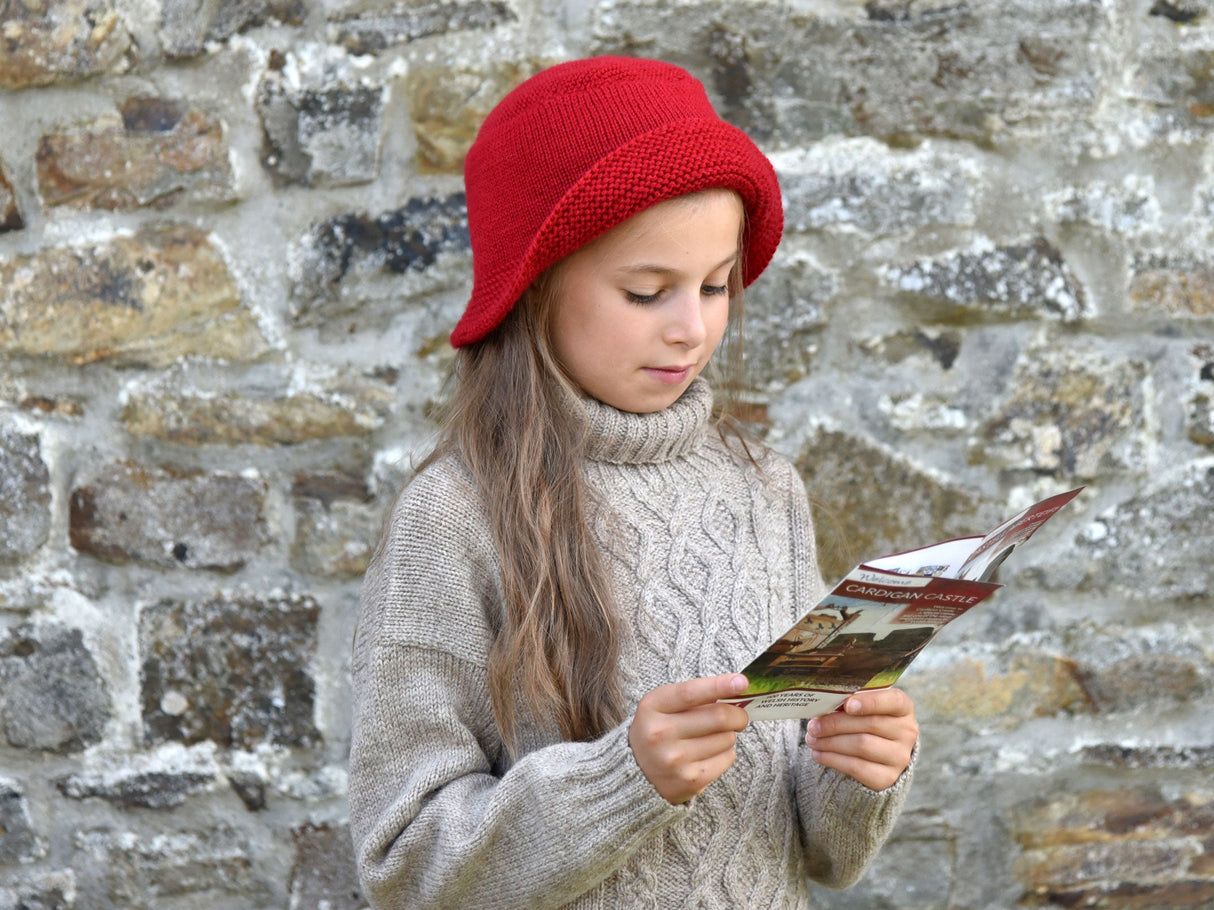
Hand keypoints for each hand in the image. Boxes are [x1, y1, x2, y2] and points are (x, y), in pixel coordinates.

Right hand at [628, 673, 750, 804]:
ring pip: (726, 738)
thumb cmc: (657, 729)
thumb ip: (694, 696)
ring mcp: (675, 760)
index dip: (719, 686)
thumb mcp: (662, 706)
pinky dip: (726, 753)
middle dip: (738, 714)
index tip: (742, 682)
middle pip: (718, 717)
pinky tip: (709, 754)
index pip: (691, 693)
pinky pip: (727, 759)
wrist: (636, 773)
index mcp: (652, 707)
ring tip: (712, 737)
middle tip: (739, 715)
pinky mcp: (690, 781)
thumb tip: (736, 690)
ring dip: (728, 735)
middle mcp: (660, 734)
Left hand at [804, 688, 917, 790]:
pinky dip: (833, 759)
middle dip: (836, 724)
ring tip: (812, 739)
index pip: (894, 701)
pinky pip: (856, 767)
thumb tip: (824, 702)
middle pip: (869, 724)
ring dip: (830, 742)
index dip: (871, 702)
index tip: (848, 705)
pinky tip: (818, 754)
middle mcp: (907, 732)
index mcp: (903, 707)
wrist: (876, 755)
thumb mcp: (863, 706)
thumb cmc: (864, 721)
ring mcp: (900, 757)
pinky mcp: (887, 778)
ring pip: (861, 746)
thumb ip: (851, 701)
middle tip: (813, 725)